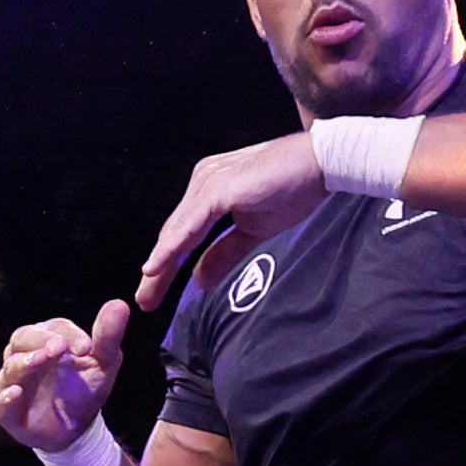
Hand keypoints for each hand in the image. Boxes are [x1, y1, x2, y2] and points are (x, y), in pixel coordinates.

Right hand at [0, 304, 134, 454]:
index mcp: (47, 339)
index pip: (54, 328)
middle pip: (23, 338)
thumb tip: (119, 304)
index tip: (87, 347)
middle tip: (59, 347)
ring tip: (41, 360)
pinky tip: (16, 393)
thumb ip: (108, 337)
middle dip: (40, 341)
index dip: (69, 334)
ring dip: (25, 363)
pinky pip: (0, 403)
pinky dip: (6, 398)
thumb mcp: (103, 364)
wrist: (76, 429)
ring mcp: (13, 382)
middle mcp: (25, 355)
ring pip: (11, 368)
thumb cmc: (85, 390)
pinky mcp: (7, 411)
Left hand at [135, 131, 331, 315]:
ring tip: (147, 291)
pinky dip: (173, 246)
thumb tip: (199, 281)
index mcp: (208, 191)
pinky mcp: (219, 187)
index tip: (154, 292)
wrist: (320, 164)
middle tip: (145, 300)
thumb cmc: (292, 190)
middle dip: (159, 270)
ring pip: (178, 230)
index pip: (182, 234)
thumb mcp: (252, 232)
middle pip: (174, 233)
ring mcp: (208, 182)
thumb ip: (224, 254)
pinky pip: (191, 223)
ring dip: (161, 262)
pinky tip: (157, 266)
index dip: (168, 264)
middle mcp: (202, 182)